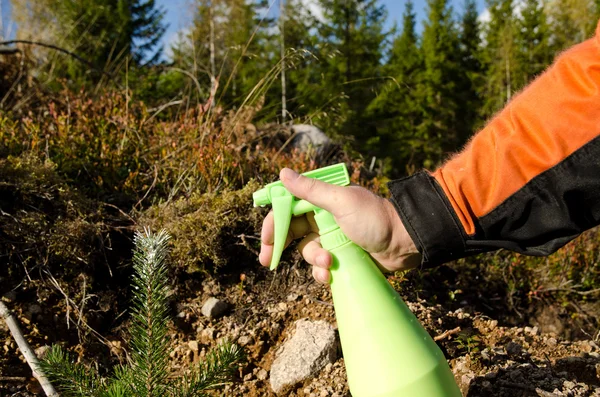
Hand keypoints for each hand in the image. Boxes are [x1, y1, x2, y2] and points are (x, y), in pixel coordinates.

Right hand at [259, 168, 420, 283]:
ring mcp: (332, 239)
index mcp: (321, 201)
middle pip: (292, 233)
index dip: (273, 223)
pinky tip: (331, 273)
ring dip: (312, 259)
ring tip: (327, 261)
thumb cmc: (374, 218)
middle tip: (268, 261)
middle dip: (280, 246)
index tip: (265, 240)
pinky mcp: (340, 257)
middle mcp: (323, 219)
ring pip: (307, 252)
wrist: (405, 242)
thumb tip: (282, 173)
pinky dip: (323, 271)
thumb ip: (311, 190)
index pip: (288, 210)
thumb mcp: (341, 202)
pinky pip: (321, 267)